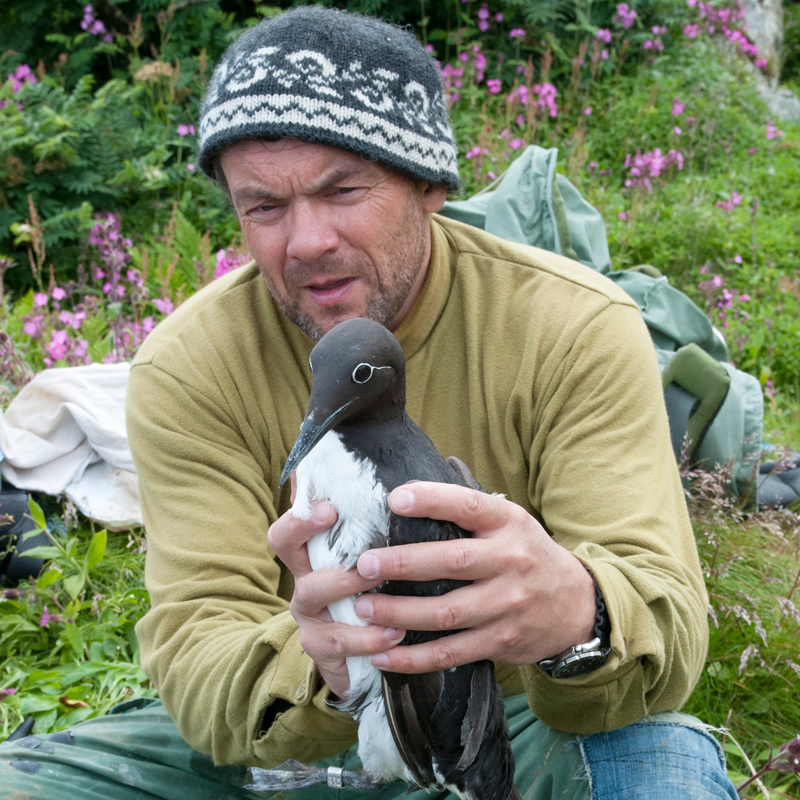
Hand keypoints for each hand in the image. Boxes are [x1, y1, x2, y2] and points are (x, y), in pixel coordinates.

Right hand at [267, 475, 405, 698]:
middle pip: (283, 542)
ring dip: (344, 584)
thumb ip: (372, 522)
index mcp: (316, 549)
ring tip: (377, 583)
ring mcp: (309, 613)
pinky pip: (335, 640)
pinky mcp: (321, 648)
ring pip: (310, 591)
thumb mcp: (374, 558)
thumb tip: (371, 476)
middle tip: (335, 519)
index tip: (329, 506)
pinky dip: (366, 637)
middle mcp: (305, 575)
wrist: (367, 661)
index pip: (295, 514)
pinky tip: (395, 633)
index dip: (302, 510)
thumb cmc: (374, 596)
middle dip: (304, 528)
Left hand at [352, 481, 596, 673]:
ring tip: (363, 608)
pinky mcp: (501, 642)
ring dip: (400, 613)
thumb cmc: (526, 554)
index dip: (433, 500)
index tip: (395, 499)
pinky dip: (414, 658)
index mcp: (509, 524)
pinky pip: (451, 653)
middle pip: (452, 562)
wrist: (576, 605)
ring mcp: (507, 605)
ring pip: (446, 613)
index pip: (469, 506)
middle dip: (403, 563)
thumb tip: (404, 494)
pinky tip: (383, 655)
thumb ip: (468, 512)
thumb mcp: (510, 522)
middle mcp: (511, 562)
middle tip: (363, 565)